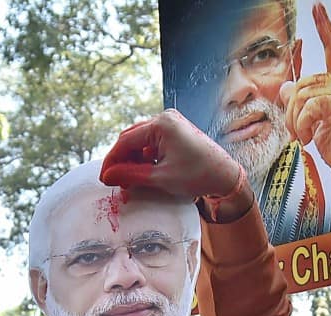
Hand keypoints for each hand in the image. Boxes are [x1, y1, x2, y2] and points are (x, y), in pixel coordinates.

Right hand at [100, 109, 245, 201]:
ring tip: (130, 180)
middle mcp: (165, 118)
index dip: (112, 161)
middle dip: (122, 161)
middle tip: (116, 181)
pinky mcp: (176, 131)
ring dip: (133, 160)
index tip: (104, 178)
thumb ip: (129, 175)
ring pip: (140, 141)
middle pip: (131, 139)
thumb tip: (106, 176)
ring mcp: (171, 123)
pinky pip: (152, 142)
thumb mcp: (159, 178)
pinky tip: (144, 173)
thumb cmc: (197, 175)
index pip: (125, 141)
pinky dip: (145, 157)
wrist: (225, 177)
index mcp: (161, 124)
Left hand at [280, 2, 330, 202]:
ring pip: (300, 95)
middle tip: (295, 132)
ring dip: (294, 121)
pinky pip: (307, 107)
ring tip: (303, 137)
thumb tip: (286, 85)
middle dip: (290, 110)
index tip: (316, 7)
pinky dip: (302, 126)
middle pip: (302, 82)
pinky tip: (310, 139)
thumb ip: (304, 102)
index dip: (324, 27)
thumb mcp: (318, 121)